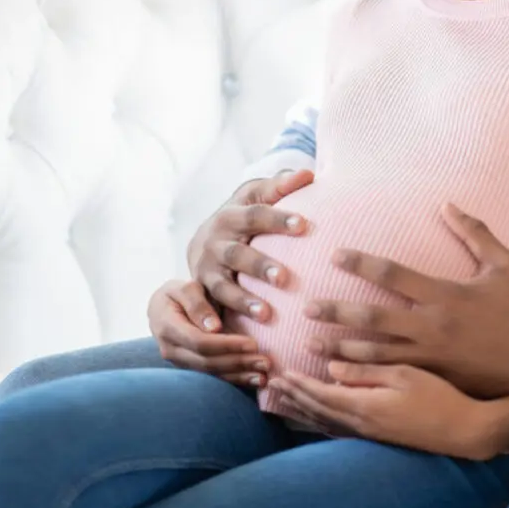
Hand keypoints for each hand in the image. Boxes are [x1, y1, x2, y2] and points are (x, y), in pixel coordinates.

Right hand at [147, 279, 269, 386]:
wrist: (163, 307)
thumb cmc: (178, 293)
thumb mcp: (184, 288)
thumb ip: (197, 304)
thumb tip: (214, 328)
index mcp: (168, 327)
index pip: (200, 342)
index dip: (227, 345)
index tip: (253, 343)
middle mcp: (171, 350)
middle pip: (207, 362)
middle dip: (238, 363)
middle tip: (265, 362)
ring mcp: (180, 362)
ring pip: (211, 373)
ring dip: (239, 375)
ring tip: (264, 375)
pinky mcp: (190, 368)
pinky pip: (213, 377)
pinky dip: (235, 380)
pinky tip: (255, 380)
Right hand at [187, 168, 313, 322]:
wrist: (205, 237)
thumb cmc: (245, 214)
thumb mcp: (257, 194)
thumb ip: (281, 185)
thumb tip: (308, 174)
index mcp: (231, 214)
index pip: (257, 214)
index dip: (278, 219)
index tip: (304, 225)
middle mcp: (215, 241)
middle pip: (238, 253)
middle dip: (260, 265)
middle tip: (284, 277)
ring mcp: (205, 268)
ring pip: (222, 285)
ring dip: (242, 300)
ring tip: (265, 313)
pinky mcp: (201, 290)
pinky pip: (206, 307)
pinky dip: (208, 319)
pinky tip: (221, 333)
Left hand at [267, 362, 508, 460]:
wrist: (464, 430)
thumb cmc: (439, 395)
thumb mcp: (404, 373)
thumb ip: (366, 370)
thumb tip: (332, 367)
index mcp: (365, 406)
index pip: (321, 394)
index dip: (298, 383)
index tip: (278, 370)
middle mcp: (362, 423)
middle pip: (317, 410)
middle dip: (293, 396)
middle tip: (271, 383)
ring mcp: (370, 433)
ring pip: (326, 421)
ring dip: (303, 409)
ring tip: (285, 398)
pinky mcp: (379, 436)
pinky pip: (338, 428)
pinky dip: (321, 419)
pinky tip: (317, 415)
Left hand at [303, 204, 508, 396]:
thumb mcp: (505, 262)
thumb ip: (475, 233)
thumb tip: (447, 204)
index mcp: (446, 294)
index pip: (393, 274)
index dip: (362, 262)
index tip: (336, 253)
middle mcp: (434, 326)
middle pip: (374, 318)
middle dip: (337, 312)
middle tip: (307, 307)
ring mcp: (433, 356)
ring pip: (378, 354)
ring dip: (342, 349)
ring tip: (313, 345)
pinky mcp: (438, 377)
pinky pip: (395, 376)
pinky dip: (367, 375)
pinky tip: (344, 375)